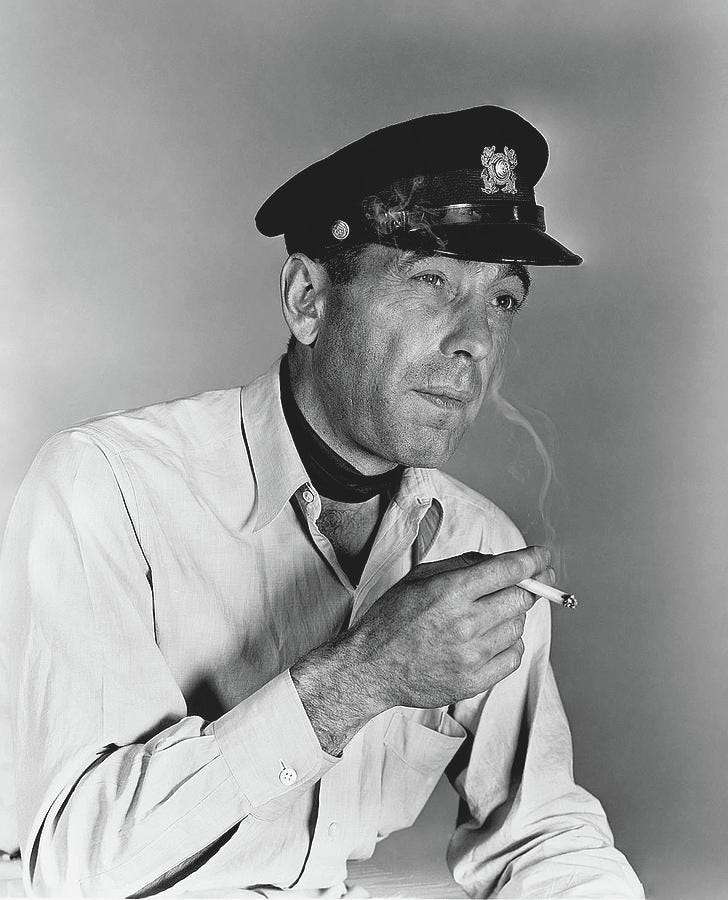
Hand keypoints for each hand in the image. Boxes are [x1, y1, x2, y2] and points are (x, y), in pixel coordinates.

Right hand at [291, 546, 552, 754]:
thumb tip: (501, 561)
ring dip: (512, 616)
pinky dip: (510, 645)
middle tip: (522, 585)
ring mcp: (472, 656)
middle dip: (526, 587)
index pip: (509, 570)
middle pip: (521, 599)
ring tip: (490, 615)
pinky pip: (514, 657)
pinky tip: (491, 639)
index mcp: (451, 591)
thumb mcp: (420, 578)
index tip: (542, 557)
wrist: (371, 667)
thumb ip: (462, 566)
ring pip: (518, 627)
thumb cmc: (392, 619)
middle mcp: (465, 623)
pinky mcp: (474, 682)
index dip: (532, 560)